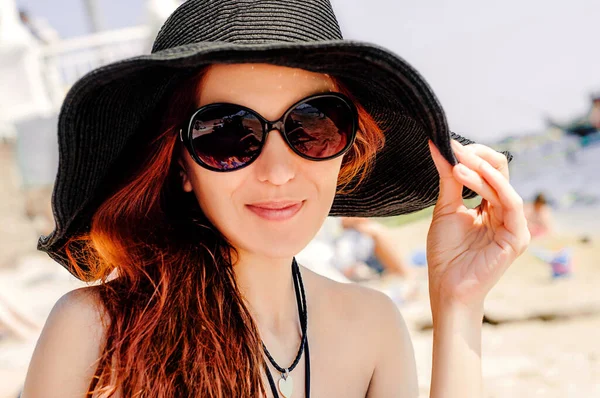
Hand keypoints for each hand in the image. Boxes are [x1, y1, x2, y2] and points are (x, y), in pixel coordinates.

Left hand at [426, 140, 529, 315]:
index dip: (472, 156)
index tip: (448, 144)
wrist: (446, 286)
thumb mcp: (446, 209)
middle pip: (500, 172)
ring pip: (502, 185)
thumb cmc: (446, 253)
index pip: (488, 170)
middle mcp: (504, 212)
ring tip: (457, 163)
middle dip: (476, 157)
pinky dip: (493, 185)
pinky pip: (511, 203)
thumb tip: (438, 146)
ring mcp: (513, 224)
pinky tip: (470, 175)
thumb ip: (448, 179)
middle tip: (453, 148)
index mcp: (490, 206)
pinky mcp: (517, 236)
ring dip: (479, 170)